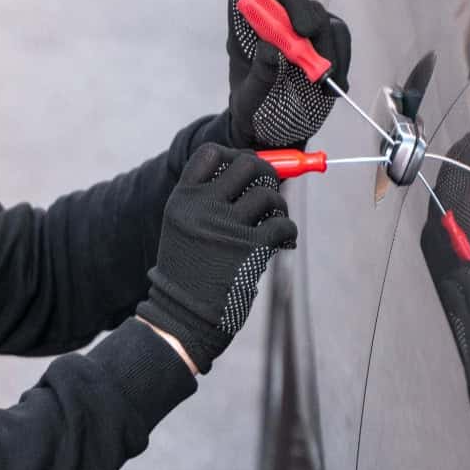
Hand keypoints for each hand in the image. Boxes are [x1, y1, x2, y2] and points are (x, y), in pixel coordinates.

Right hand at [137, 144, 297, 372]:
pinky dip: (287, 232)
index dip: (233, 156)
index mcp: (181, 200)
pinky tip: (281, 242)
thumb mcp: (182, 228)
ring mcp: (226, 227)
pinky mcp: (250, 249)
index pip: (211, 153)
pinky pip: (283, 225)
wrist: (181, 316)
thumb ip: (206, 201)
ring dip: (277, 205)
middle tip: (266, 190)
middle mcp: (202, 208)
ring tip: (272, 221)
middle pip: (248, 164)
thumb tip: (257, 171)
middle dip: (265, 173)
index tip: (242, 171)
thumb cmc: (187, 272)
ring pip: (269, 193)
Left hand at [225, 0, 351, 149]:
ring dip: (324, 43)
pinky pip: (340, 36)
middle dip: (299, 7)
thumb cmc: (254, 109)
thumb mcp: (250, 99)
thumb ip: (260, 75)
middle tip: (305, 31)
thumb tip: (273, 51)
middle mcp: (275, 22)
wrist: (276, 130)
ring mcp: (302, 29)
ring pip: (319, 15)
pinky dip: (341, 58)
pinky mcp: (326, 42)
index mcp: (245, 30)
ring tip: (321, 78)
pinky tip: (333, 86)